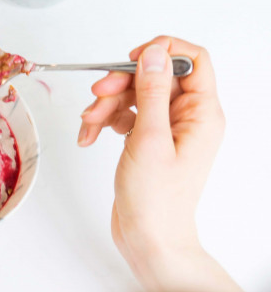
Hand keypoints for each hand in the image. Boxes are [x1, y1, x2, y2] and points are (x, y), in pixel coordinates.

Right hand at [78, 36, 250, 291]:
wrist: (149, 239)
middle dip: (122, 82)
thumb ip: (152, 91)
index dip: (162, 51)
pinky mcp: (149, 142)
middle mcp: (189, 118)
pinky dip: (105, 121)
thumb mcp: (150, 138)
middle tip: (98, 94)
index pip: (192, 60)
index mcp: (202, 114)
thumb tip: (154, 52)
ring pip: (136, 95)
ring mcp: (168, 130)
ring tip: (88, 124)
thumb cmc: (156, 200)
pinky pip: (126, 117)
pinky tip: (89, 136)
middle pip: (156, 76)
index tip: (132, 58)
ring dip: (107, 104)